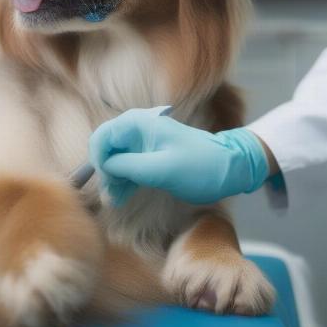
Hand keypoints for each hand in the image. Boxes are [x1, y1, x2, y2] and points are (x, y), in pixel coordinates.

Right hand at [88, 107, 268, 205]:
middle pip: (106, 149)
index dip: (97, 160)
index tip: (106, 182)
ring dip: (112, 180)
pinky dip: (122, 182)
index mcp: (137, 124)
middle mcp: (136, 130)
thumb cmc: (200, 166)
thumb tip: (104, 167)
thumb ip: (129, 166)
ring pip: (115, 160)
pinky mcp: (148, 157)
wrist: (229, 168)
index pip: (101, 137)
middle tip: (111, 197)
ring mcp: (142, 144)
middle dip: (105, 172)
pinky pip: (127, 168)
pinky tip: (121, 198)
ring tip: (115, 202)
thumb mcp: (162, 169)